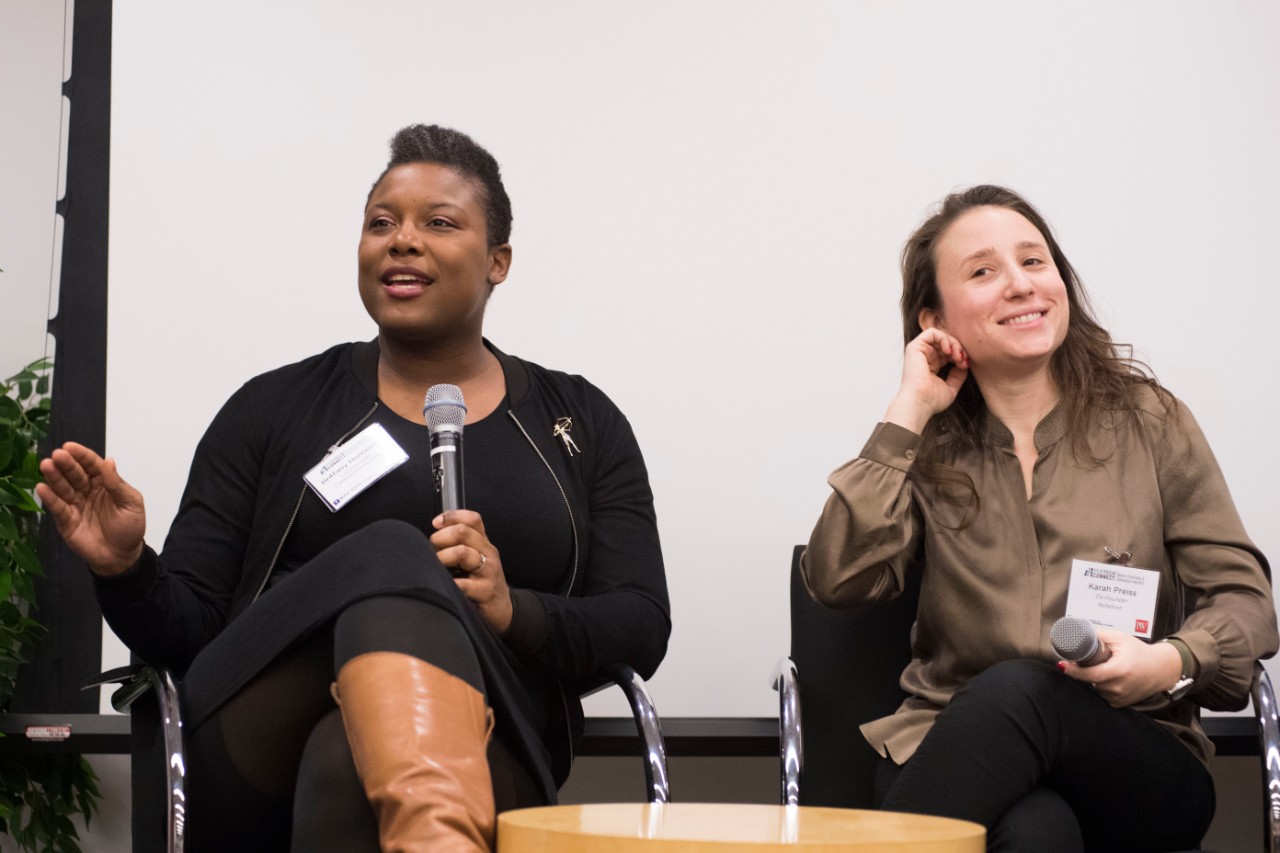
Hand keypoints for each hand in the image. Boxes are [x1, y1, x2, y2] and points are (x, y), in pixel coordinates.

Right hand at [36, 442, 145, 576]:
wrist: (122, 556)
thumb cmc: (130, 527)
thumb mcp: (131, 503)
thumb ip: (117, 484)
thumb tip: (109, 460)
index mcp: (105, 483)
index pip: (92, 466)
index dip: (82, 456)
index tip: (70, 446)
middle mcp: (87, 490)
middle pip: (75, 474)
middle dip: (66, 464)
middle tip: (57, 455)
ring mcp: (75, 504)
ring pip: (63, 487)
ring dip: (54, 477)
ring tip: (46, 465)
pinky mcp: (66, 520)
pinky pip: (57, 507)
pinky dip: (49, 498)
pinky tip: (42, 488)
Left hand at [430, 509, 511, 633]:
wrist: (503, 609)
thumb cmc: (483, 582)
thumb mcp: (477, 558)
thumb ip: (460, 545)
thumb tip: (433, 539)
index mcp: (484, 543)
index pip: (472, 519)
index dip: (452, 516)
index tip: (435, 523)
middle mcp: (488, 552)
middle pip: (463, 532)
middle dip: (441, 537)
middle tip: (432, 549)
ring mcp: (488, 571)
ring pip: (463, 552)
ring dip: (443, 557)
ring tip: (436, 566)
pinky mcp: (485, 591)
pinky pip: (463, 584)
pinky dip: (450, 583)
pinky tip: (444, 584)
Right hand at [883, 329, 969, 433]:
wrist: (919, 403)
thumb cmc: (931, 400)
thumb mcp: (950, 387)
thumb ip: (957, 376)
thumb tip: (964, 365)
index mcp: (930, 367)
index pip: (948, 353)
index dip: (960, 355)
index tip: (966, 365)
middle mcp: (924, 358)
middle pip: (946, 344)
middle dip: (959, 349)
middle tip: (964, 360)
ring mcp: (918, 351)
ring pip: (941, 336)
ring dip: (953, 343)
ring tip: (958, 356)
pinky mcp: (915, 347)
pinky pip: (932, 332)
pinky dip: (944, 338)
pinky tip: (949, 350)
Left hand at [1059, 629, 1183, 707]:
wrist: (1161, 669)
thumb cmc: (1140, 652)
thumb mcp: (1119, 638)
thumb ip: (1098, 636)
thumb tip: (1076, 633)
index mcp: (1119, 671)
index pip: (1090, 674)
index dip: (1074, 671)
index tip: (1062, 664)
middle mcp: (1119, 688)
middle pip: (1089, 680)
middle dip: (1084, 670)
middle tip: (1088, 660)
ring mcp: (1119, 698)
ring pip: (1094, 687)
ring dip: (1092, 678)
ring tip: (1105, 667)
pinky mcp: (1119, 704)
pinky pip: (1101, 694)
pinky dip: (1100, 685)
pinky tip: (1109, 676)